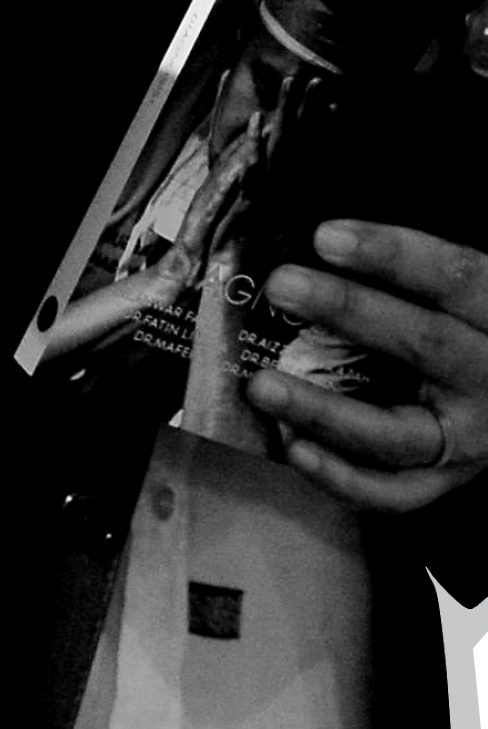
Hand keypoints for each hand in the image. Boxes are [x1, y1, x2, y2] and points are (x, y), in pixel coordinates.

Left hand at [246, 221, 487, 508]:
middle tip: (279, 285)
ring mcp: (469, 439)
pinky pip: (395, 492)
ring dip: (323, 410)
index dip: (392, 254)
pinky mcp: (447, 481)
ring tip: (262, 385)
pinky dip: (342, 477)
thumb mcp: (456, 293)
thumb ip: (406, 270)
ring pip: (396, 432)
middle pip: (423, 344)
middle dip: (347, 311)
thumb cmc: (464, 323)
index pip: (454, 276)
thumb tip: (319, 237)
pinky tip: (293, 447)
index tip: (324, 236)